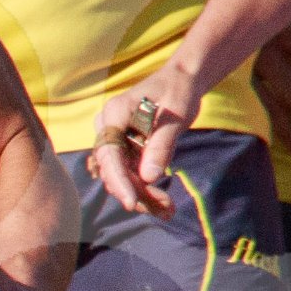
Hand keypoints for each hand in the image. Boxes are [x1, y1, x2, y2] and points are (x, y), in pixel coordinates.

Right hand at [92, 64, 200, 219]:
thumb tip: (150, 176)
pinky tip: (164, 203)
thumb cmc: (178, 91)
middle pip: (112, 170)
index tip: (132, 202)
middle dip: (135, 192)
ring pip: (121, 176)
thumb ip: (162, 145)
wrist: (182, 81)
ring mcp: (116, 139)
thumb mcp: (176, 116)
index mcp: (114, 114)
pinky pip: (131, 174)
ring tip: (168, 209)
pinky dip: (146, 189)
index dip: (119, 180)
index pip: (109, 153)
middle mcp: (108, 127)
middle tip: (164, 208)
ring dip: (142, 195)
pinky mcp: (126, 149)